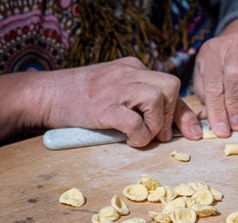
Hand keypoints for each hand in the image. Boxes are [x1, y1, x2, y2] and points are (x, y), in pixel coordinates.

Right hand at [0, 57, 200, 146]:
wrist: (45, 95)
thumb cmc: (82, 98)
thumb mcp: (116, 91)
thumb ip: (140, 100)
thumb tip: (168, 126)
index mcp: (134, 68)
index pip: (170, 87)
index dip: (183, 112)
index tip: (192, 132)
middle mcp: (128, 72)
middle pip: (171, 85)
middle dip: (172, 114)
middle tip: (159, 134)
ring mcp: (116, 87)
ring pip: (157, 99)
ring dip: (155, 124)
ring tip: (142, 136)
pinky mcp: (104, 106)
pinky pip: (135, 121)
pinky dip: (139, 135)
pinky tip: (130, 140)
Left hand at [193, 30, 237, 136]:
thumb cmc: (218, 73)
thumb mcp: (205, 83)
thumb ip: (207, 103)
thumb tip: (207, 125)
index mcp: (212, 52)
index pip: (214, 84)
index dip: (217, 110)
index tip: (222, 130)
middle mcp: (234, 46)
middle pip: (235, 76)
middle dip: (237, 105)